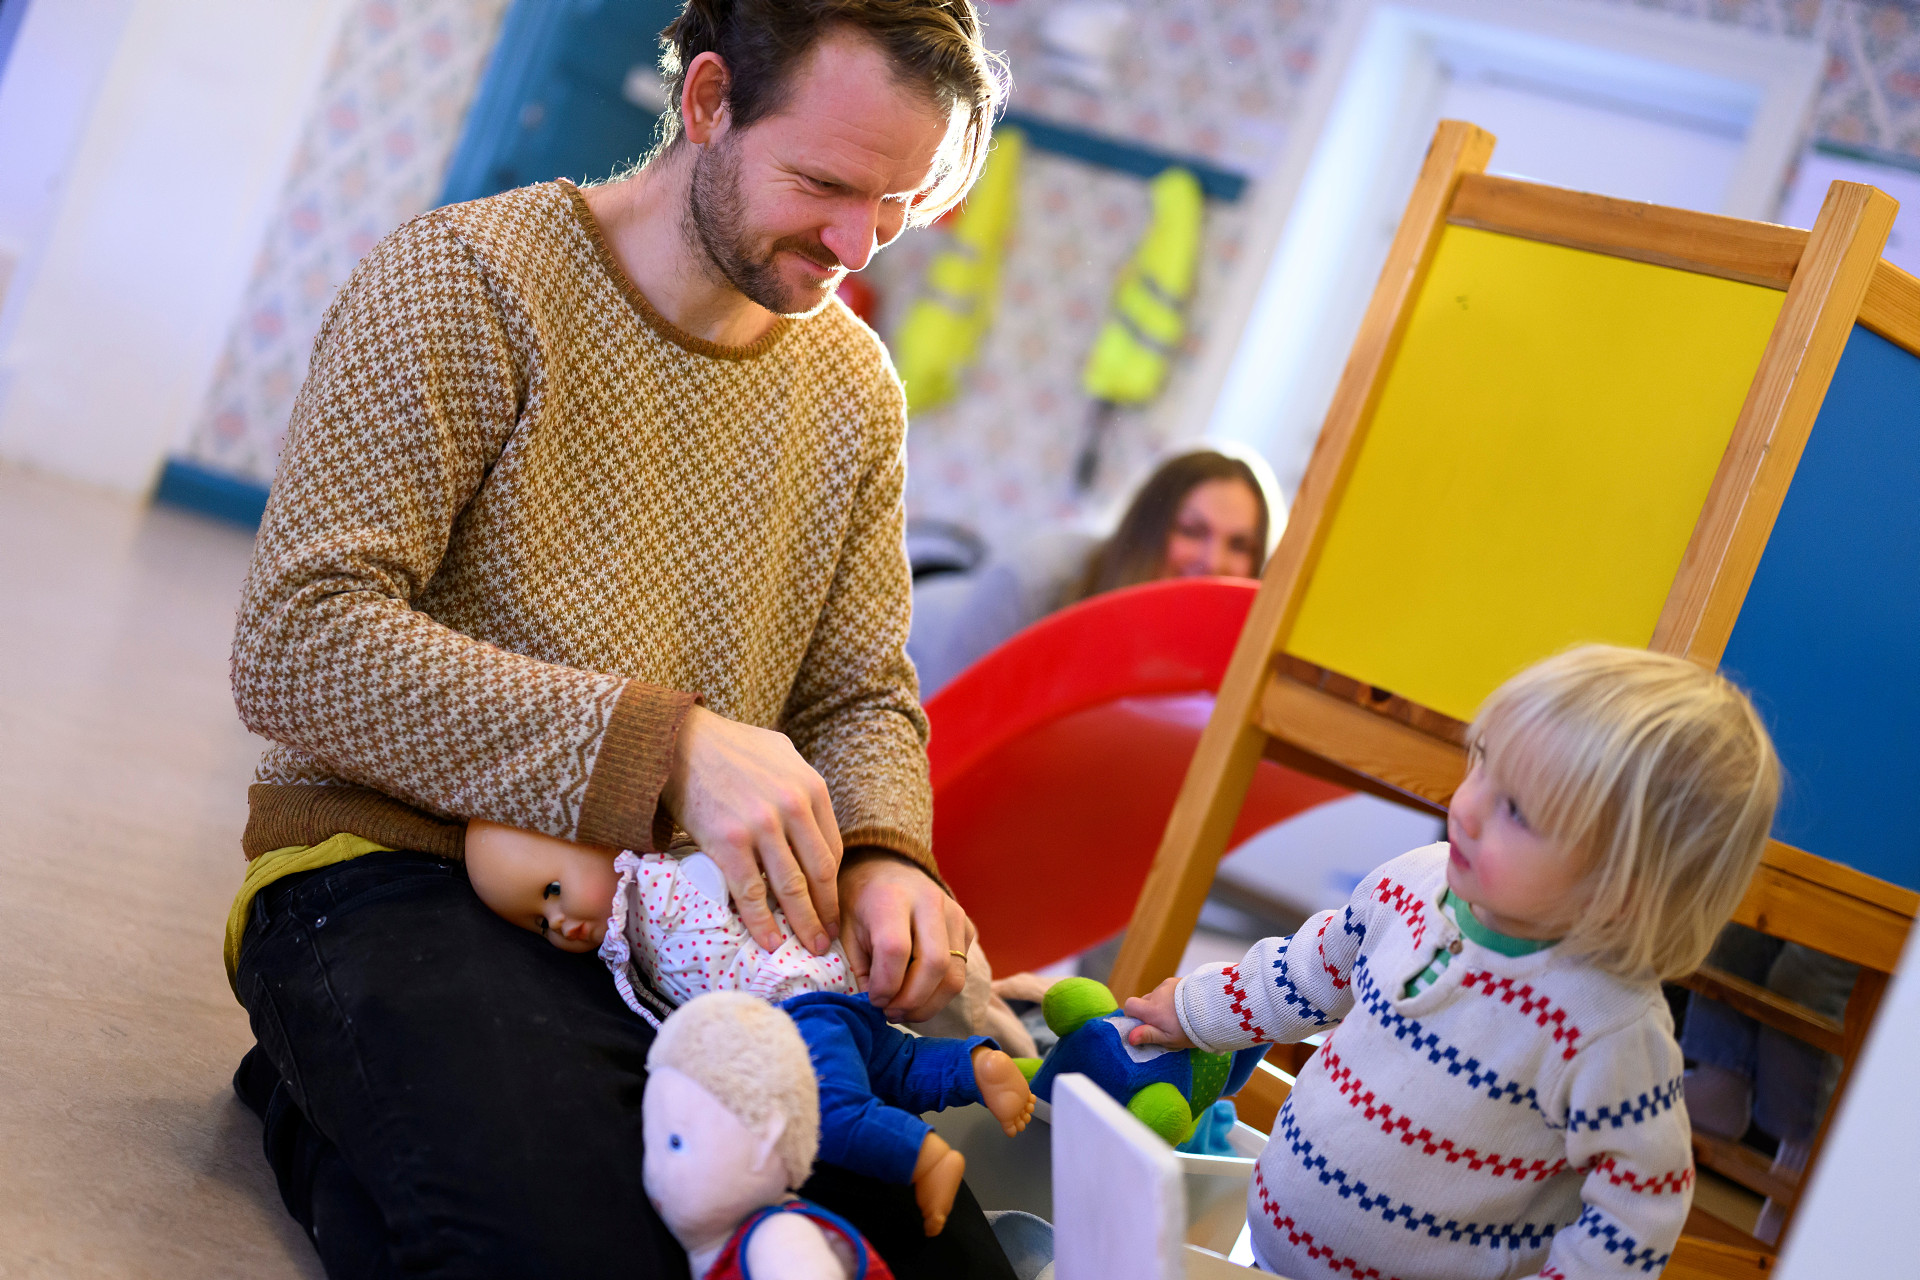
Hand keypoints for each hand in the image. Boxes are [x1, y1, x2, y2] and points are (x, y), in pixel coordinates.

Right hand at [661, 705, 841, 953]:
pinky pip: (751, 893)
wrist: (678, 742)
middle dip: (826, 912)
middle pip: (819, 874)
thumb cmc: (728, 746)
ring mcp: (761, 826)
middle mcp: (793, 807)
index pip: (832, 849)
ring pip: (791, 888)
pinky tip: (769, 941)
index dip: (833, 885)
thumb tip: (812, 815)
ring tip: (809, 947)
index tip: (830, 905)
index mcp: (811, 788)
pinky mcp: (728, 843)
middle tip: (828, 940)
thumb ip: (801, 783)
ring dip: (803, 924)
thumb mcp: (780, 753)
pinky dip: (762, 922)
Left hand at [840, 849, 973, 1022]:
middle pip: (935, 965)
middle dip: (912, 1002)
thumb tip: (879, 1008)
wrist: (887, 869)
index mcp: (891, 898)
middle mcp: (929, 901)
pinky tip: (917, 992)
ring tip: (904, 1010)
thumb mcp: (847, 931)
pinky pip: (960, 972)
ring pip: (955, 976)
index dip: (885, 985)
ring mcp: (955, 913)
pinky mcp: (967, 928)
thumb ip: (862, 969)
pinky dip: (939, 993)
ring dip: (928, 1005)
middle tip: (890, 1013)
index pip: (895, 950)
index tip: (873, 1000)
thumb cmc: (861, 904)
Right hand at [1123, 979, 1192, 1049]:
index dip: (1132, 1014)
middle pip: (1145, 1001)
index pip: (1130, 1005)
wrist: (1215, 1008)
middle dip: (1150, 1011)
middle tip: (1165, 1023)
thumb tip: (1130, 1038)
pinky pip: (1170, 989)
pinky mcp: (1180, 980)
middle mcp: (1157, 994)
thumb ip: (1148, 1036)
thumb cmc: (1191, 1029)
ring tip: (1179, 1015)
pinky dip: (1173, 997)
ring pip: (1158, 995)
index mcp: (1151, 1009)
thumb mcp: (1169, 1038)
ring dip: (1162, 1003)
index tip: (1142, 1023)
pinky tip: (1186, 1006)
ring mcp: (1169, 985)